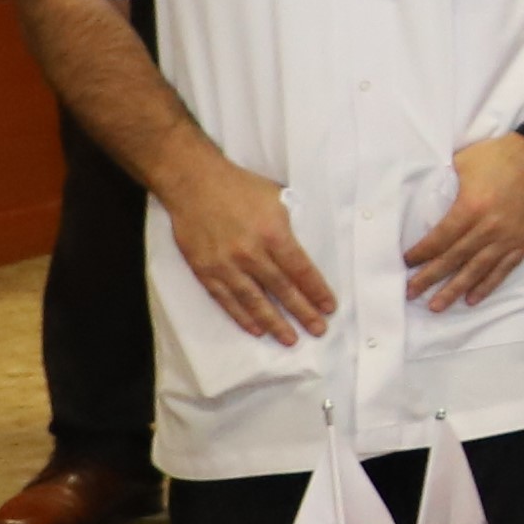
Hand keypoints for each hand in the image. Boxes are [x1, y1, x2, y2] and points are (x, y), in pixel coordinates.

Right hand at [159, 158, 336, 343]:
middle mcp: (250, 253)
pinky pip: (226, 299)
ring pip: (254, 301)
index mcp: (273, 234)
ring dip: (274, 322)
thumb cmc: (239, 187)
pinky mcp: (205, 270)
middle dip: (302, 312)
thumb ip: (290, 227)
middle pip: (282, 290)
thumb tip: (304, 250)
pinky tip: (256, 329)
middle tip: (318, 330)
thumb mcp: (276, 198)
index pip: (301, 270)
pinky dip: (241, 316)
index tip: (329, 307)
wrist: (193, 183)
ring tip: (290, 339)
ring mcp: (225, 264)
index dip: (316, 291)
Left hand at [399, 134, 523, 309]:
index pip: (439, 239)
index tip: (406, 263)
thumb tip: (430, 196)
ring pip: (476, 270)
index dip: (420, 254)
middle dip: (429, 278)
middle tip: (410, 293)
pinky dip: (488, 285)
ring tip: (436, 306)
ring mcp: (508, 238)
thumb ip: (447, 183)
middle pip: (453, 259)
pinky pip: (504, 269)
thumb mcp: (464, 162)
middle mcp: (488, 228)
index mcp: (470, 208)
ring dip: (454, 290)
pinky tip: (472, 299)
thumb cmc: (502, 155)